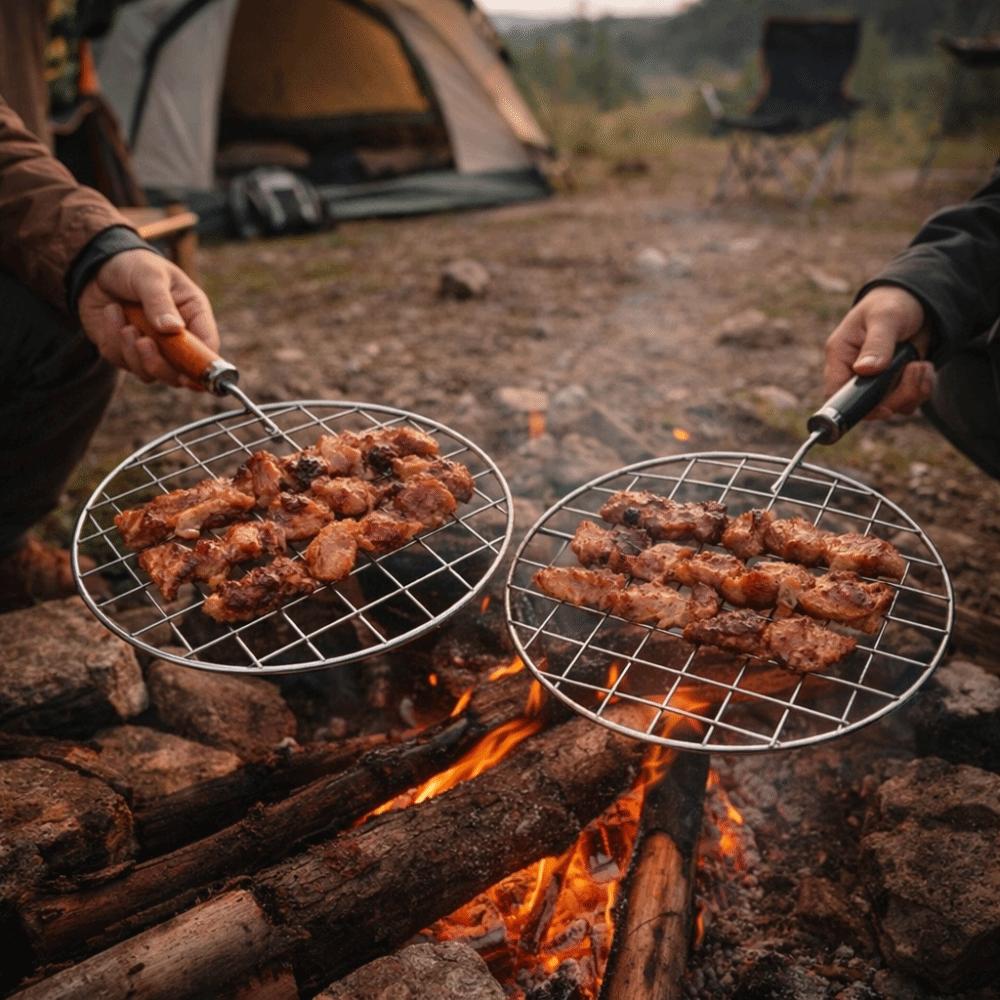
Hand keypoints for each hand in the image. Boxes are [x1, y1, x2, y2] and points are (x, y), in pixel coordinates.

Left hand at [78, 249, 219, 388]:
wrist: (98, 265)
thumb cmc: (136, 265)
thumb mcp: (150, 276)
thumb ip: (160, 302)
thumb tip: (173, 329)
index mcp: (194, 317)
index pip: (207, 350)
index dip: (201, 367)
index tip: (188, 377)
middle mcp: (177, 339)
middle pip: (179, 373)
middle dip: (159, 365)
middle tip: (143, 342)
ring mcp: (152, 348)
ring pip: (149, 373)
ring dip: (132, 352)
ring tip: (125, 324)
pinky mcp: (126, 351)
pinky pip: (120, 361)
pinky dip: (112, 340)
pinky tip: (112, 313)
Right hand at [823, 285, 934, 418]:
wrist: (917, 302)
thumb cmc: (892, 304)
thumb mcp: (884, 318)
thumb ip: (876, 344)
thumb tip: (865, 370)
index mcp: (840, 356)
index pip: (836, 392)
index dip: (855, 407)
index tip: (883, 409)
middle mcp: (854, 373)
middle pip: (868, 406)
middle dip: (898, 395)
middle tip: (916, 369)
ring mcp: (875, 382)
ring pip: (892, 406)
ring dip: (914, 390)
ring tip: (922, 364)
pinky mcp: (894, 384)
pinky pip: (908, 401)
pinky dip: (923, 388)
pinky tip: (924, 366)